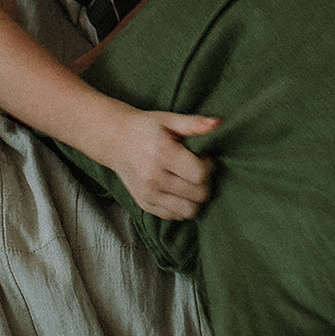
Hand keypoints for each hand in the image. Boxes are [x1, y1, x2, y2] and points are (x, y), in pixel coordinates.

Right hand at [101, 109, 221, 219]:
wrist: (115, 140)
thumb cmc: (145, 128)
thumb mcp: (169, 119)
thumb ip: (194, 123)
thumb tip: (219, 123)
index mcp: (162, 154)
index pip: (199, 174)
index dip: (209, 167)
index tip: (205, 159)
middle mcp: (153, 178)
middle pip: (197, 194)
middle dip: (206, 183)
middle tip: (199, 170)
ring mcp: (147, 194)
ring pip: (188, 211)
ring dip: (196, 199)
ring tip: (191, 183)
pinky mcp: (144, 204)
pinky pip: (173, 216)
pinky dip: (182, 207)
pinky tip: (180, 191)